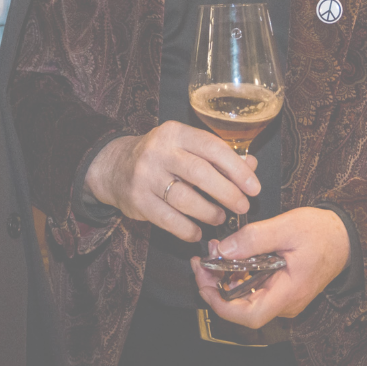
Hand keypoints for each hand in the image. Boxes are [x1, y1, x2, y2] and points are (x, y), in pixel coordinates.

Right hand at [84, 123, 259, 242]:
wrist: (113, 167)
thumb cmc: (160, 157)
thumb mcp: (185, 146)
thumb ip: (217, 155)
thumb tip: (250, 165)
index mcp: (175, 133)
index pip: (212, 147)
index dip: (236, 169)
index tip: (253, 187)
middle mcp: (158, 151)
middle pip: (200, 173)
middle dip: (227, 193)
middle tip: (243, 206)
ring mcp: (145, 176)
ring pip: (185, 199)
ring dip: (209, 212)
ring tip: (220, 217)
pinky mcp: (137, 200)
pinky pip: (168, 220)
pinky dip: (187, 229)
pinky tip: (197, 232)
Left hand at [191, 207, 349, 326]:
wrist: (345, 235)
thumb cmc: (322, 232)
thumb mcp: (287, 227)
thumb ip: (254, 238)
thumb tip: (223, 250)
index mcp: (289, 292)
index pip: (251, 316)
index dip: (221, 305)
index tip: (204, 283)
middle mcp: (286, 302)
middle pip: (243, 309)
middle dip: (217, 288)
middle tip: (203, 263)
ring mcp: (284, 297)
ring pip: (247, 299)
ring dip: (226, 279)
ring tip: (215, 252)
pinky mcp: (281, 289)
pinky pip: (255, 289)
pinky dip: (238, 275)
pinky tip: (231, 255)